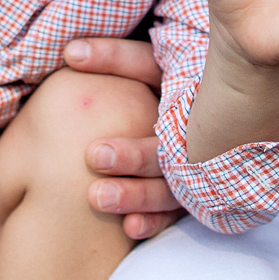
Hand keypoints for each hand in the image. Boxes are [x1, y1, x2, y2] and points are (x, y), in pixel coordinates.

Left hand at [65, 36, 184, 239]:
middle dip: (133, 150)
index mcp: (177, 78)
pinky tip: (130, 227)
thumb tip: (70, 52)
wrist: (208, 138)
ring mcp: (200, 158)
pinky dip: (155, 219)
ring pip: (172, 179)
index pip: (145, 64)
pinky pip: (179, 210)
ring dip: (137, 191)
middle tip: (94, 156)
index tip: (71, 56)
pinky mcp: (199, 191)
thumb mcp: (141, 75)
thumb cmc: (148, 99)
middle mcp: (192, 116)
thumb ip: (113, 63)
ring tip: (97, 198)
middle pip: (168, 135)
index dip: (112, 58)